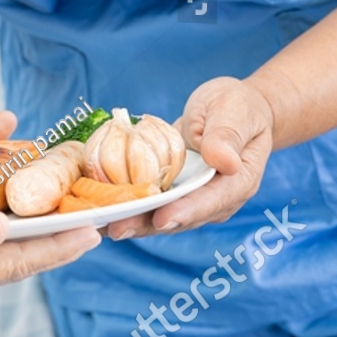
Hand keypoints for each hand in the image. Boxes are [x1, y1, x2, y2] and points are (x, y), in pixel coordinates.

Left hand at [103, 77, 273, 240]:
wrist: (233, 111)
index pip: (210, 202)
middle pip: (179, 218)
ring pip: (159, 217)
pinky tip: (97, 209)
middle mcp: (215, 200)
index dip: (184, 211)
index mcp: (237, 182)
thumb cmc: (238, 108)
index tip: (161, 218)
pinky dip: (125, 207)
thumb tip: (224, 161)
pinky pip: (149, 204)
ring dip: (129, 221)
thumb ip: (228, 136)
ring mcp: (192, 200)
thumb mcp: (235, 112)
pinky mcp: (173, 195)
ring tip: (98, 225)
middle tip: (114, 228)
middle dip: (145, 224)